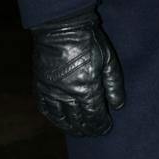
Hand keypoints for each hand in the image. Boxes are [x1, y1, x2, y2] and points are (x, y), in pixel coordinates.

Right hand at [31, 11, 124, 135]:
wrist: (61, 27)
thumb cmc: (89, 41)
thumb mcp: (109, 61)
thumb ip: (115, 85)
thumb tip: (118, 106)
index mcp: (86, 88)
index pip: (94, 116)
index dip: (101, 126)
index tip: (106, 128)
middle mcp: (67, 94)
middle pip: (78, 121)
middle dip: (88, 129)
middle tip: (94, 132)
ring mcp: (51, 91)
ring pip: (61, 118)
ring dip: (71, 128)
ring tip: (79, 131)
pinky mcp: (40, 85)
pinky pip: (45, 109)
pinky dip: (53, 118)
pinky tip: (60, 121)